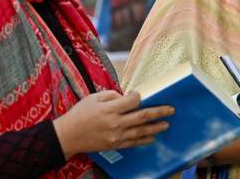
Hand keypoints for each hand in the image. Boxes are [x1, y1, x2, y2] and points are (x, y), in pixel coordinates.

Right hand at [53, 90, 173, 159]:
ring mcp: (116, 136)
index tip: (141, 94)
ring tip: (166, 124)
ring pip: (141, 131)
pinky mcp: (115, 145)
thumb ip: (111, 95)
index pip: (132, 101)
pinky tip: (153, 137)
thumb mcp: (93, 98)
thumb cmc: (80, 114)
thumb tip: (126, 97)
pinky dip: (144, 140)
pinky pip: (133, 143)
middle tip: (171, 110)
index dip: (139, 96)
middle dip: (159, 112)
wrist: (68, 136)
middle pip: (142, 116)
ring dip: (156, 127)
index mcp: (110, 109)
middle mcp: (115, 123)